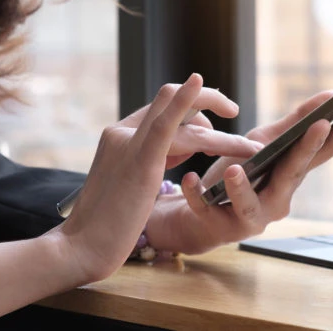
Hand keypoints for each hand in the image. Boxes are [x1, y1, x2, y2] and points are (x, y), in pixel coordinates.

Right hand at [50, 74, 261, 281]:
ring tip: (251, 149)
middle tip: (234, 110)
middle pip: (170, 98)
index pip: (161, 109)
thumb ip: (150, 161)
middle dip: (209, 99)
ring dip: (222, 133)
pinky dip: (185, 100)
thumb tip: (179, 151)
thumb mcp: (129, 183)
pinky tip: (200, 83)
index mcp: (118, 137)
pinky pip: (165, 122)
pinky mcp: (139, 160)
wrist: (81, 247)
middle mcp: (122, 132)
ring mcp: (128, 143)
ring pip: (183, 118)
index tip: (212, 130)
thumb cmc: (107, 224)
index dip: (192, 112)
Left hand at [145, 91, 332, 254]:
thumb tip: (330, 95)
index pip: (328, 151)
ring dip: (243, 188)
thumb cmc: (239, 176)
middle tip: (319, 124)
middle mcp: (280, 200)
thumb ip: (294, 124)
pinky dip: (198, 195)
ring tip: (235, 169)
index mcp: (293, 175)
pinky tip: (190, 179)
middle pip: (295, 174)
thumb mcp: (264, 145)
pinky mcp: (220, 227)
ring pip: (251, 206)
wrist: (201, 214)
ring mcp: (251, 218)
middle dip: (307, 149)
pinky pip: (207, 210)